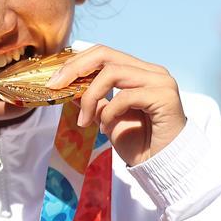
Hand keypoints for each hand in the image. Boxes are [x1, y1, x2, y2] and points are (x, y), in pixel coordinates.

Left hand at [46, 44, 186, 166]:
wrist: (165, 166)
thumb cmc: (141, 144)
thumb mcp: (107, 118)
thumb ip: (93, 100)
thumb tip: (67, 87)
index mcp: (139, 72)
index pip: (103, 54)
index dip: (76, 63)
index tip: (54, 81)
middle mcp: (151, 71)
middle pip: (105, 54)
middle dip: (75, 69)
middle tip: (57, 87)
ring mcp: (160, 81)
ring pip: (112, 72)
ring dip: (90, 97)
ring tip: (85, 122)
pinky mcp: (165, 96)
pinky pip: (126, 97)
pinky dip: (109, 113)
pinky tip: (106, 129)